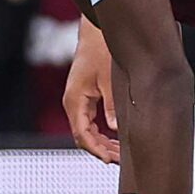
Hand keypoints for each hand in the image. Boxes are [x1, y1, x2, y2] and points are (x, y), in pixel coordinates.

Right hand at [62, 24, 120, 163]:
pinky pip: (90, 121)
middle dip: (101, 149)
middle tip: (121, 159)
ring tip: (121, 152)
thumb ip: (112, 105)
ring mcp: (78, 101)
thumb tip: (115, 128)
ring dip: (102, 142)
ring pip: (87, 130)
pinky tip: (116, 138)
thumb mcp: (109, 80)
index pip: (82, 134)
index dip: (96, 150)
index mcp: (75, 101)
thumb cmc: (100, 52)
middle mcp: (73, 103)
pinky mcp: (85, 97)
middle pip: (84, 136)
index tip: (109, 160)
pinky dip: (102, 131)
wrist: (96, 34)